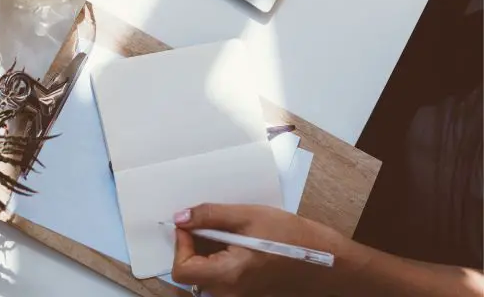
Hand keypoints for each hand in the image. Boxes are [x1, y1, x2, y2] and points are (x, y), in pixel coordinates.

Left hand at [171, 203, 348, 296]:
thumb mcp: (248, 216)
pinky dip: (220, 258)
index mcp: (228, 276)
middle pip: (192, 273)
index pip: (182, 269)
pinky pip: (220, 277)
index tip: (191, 222)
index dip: (182, 242)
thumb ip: (210, 216)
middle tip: (210, 221)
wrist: (323, 261)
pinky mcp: (244, 293)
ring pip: (206, 275)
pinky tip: (237, 241)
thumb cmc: (291, 237)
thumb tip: (181, 218)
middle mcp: (230, 294)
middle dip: (195, 244)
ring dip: (208, 250)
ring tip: (228, 229)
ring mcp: (238, 296)